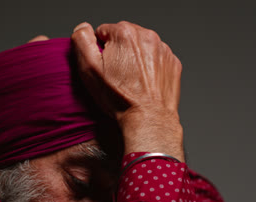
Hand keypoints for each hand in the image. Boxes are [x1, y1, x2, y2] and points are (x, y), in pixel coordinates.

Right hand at [71, 21, 184, 160]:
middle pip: (124, 37)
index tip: (104, 67)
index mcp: (125, 34)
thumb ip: (82, 41)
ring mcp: (163, 50)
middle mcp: (147, 36)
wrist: (148, 118)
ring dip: (135, 58)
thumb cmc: (119, 98)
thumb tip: (83, 28)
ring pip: (142, 47)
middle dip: (119, 52)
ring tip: (131, 80)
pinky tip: (145, 82)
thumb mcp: (89, 69)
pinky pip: (157, 58)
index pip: (103, 32)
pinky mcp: (173, 63)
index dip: (100, 50)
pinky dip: (150, 67)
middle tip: (117, 75)